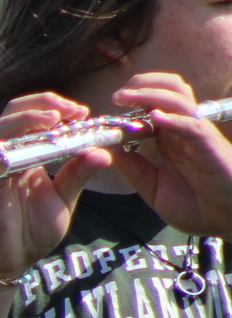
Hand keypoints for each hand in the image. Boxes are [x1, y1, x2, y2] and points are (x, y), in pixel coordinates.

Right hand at [0, 91, 113, 280]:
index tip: (83, 113)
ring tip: (57, 117)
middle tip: (73, 110)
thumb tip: (104, 151)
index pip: (34, 117)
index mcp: (25, 155)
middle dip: (45, 103)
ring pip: (2, 126)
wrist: (7, 261)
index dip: (58, 108)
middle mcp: (6, 155)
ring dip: (29, 116)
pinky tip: (35, 142)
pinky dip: (13, 143)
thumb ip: (78, 174)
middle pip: (15, 111)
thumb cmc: (31, 231)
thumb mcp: (63, 198)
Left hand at [108, 72, 231, 237]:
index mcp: (169, 138)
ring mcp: (197, 137)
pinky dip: (174, 119)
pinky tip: (156, 117)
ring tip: (128, 97)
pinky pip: (193, 126)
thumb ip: (133, 169)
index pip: (153, 105)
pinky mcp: (210, 147)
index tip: (108, 106)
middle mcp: (183, 132)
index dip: (131, 99)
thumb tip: (107, 150)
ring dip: (152, 94)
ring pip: (180, 100)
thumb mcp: (153, 188)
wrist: (227, 222)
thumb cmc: (196, 206)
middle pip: (169, 90)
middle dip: (142, 85)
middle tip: (118, 96)